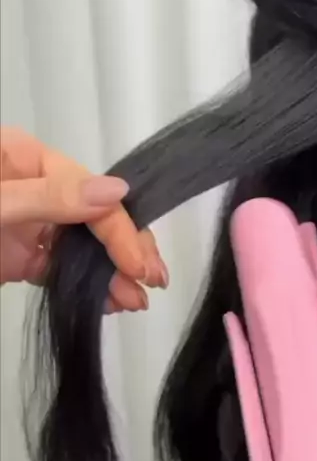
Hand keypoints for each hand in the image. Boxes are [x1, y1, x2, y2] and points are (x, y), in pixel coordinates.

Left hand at [0, 127, 167, 311]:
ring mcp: (29, 223)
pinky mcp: (19, 257)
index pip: (90, 192)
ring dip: (110, 273)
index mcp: (30, 158)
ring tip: (135, 302)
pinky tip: (110, 301)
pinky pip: (61, 269)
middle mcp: (37, 187)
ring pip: (83, 246)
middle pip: (94, 215)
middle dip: (126, 249)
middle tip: (153, 281)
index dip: (120, 230)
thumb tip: (119, 191)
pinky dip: (86, 286)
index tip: (139, 267)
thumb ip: (50, 197)